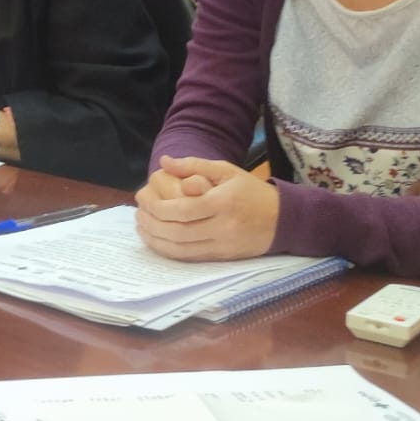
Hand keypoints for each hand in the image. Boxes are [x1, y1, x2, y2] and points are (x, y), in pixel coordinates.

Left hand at [134, 156, 277, 260]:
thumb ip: (194, 165)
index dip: (156, 207)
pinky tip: (157, 241)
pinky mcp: (221, 258)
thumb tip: (164, 161)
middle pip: (176, 232)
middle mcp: (221, 227)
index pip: (181, 210)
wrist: (282, 220)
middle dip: (151, 224)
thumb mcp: (226, 171)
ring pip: (180, 249)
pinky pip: (189, 258)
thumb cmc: (252, 192)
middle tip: (137, 213)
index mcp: (222, 203)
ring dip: (155, 240)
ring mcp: (221, 246)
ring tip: (141, 226)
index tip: (141, 198)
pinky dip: (168, 251)